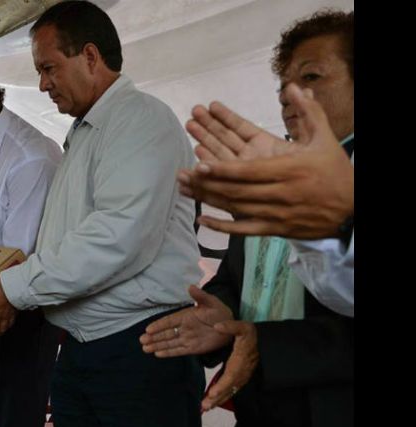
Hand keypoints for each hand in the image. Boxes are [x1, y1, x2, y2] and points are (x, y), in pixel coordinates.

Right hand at [139, 285, 233, 356]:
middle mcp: (183, 328)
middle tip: (142, 341)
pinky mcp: (193, 348)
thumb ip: (200, 296)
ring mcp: (187, 338)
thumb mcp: (211, 302)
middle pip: (166, 333)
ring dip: (158, 345)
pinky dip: (169, 353)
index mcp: (186, 316)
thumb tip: (190, 286)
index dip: (158, 325)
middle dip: (154, 337)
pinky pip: (179, 351)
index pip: (169, 321)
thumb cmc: (220, 312)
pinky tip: (158, 354)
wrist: (231, 326)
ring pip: (169, 343)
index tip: (148, 329)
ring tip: (145, 348)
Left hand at [179, 84, 352, 238]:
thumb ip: (309, 112)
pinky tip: (202, 220)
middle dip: (207, 182)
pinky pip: (244, 230)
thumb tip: (294, 87)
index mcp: (289, 170)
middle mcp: (279, 193)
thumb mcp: (325, 139)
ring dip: (208, 199)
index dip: (224, 169)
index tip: (200, 165)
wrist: (352, 210)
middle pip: (236, 190)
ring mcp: (276, 214)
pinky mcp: (275, 229)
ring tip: (184, 189)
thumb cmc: (336, 172)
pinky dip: (222, 226)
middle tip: (182, 175)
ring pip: (236, 208)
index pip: (250, 171)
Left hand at [201, 320, 258, 411]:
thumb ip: (230, 326)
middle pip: (228, 388)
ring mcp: (241, 378)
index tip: (212, 393)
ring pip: (229, 391)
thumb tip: (217, 326)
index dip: (222, 385)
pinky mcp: (240, 379)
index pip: (230, 376)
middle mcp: (241, 373)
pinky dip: (222, 398)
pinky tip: (212, 403)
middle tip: (203, 406)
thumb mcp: (243, 327)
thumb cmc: (251, 335)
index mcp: (240, 361)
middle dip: (216, 398)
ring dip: (217, 401)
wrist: (263, 342)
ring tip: (204, 408)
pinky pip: (231, 390)